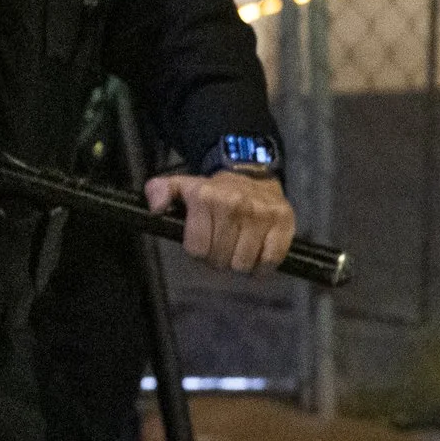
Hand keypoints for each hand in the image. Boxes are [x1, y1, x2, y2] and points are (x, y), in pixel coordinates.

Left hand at [146, 170, 295, 273]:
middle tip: (221, 248)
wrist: (251, 174)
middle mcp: (234, 205)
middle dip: (218, 260)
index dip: (198, 253)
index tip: (202, 245)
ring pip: (244, 264)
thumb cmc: (213, 190)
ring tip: (237, 250)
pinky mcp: (284, 222)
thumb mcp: (180, 185)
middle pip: (221, 260)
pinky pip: (270, 260)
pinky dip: (262, 266)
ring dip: (239, 264)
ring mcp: (261, 214)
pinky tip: (255, 255)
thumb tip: (155, 208)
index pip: (197, 249)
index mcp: (206, 197)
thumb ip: (159, 191)